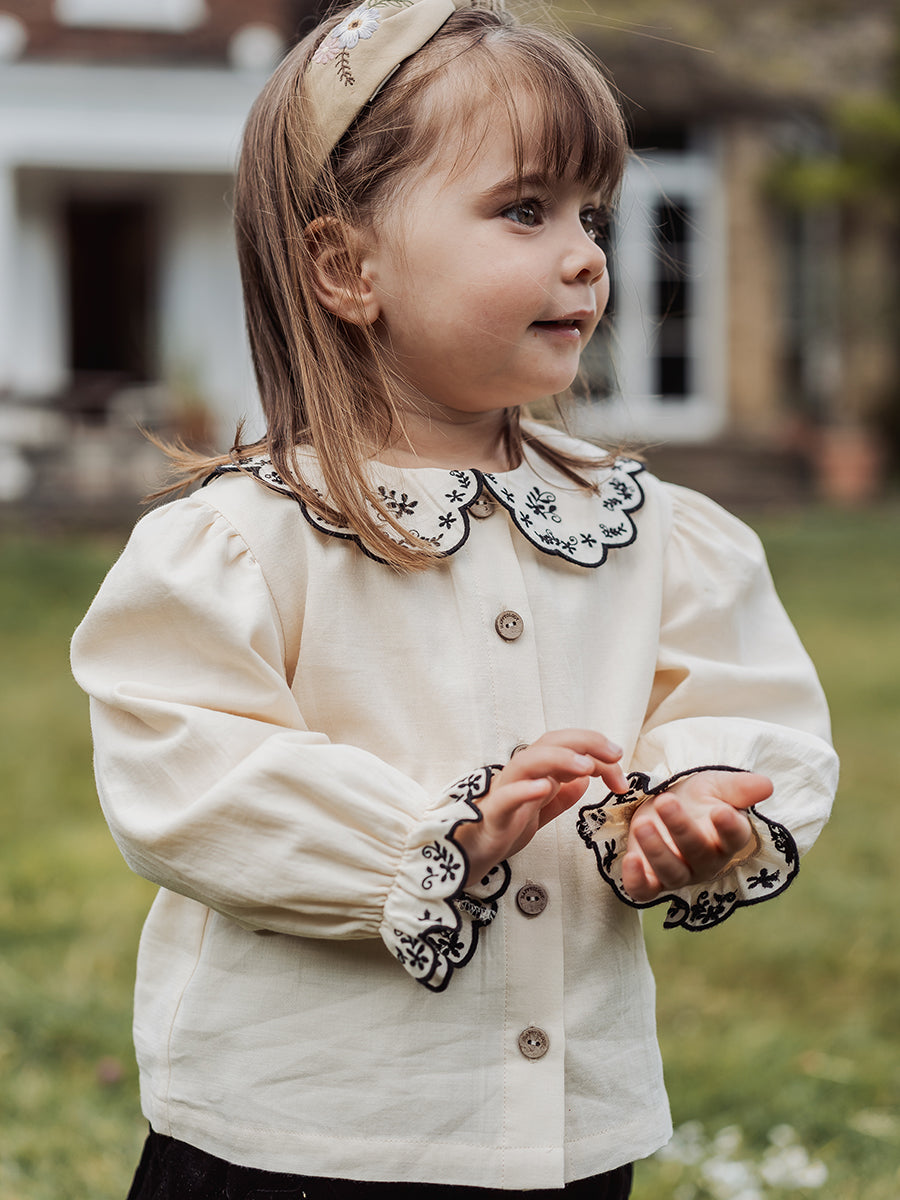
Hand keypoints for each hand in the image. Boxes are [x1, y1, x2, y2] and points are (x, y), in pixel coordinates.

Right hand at [455, 730, 629, 886]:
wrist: (471, 852)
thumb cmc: (504, 827)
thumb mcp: (541, 812)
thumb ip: (562, 796)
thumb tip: (584, 780)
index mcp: (536, 772)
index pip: (568, 748)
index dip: (596, 749)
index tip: (620, 765)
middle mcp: (522, 774)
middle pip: (551, 743)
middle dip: (585, 742)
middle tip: (614, 754)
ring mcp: (506, 790)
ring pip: (529, 762)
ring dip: (559, 759)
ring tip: (586, 767)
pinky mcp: (495, 814)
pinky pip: (508, 797)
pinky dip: (525, 789)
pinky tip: (544, 787)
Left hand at [622, 770, 772, 901]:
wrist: (664, 808)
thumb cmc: (696, 799)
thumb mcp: (715, 786)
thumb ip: (739, 787)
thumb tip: (766, 785)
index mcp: (726, 838)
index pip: (734, 837)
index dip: (729, 827)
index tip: (720, 811)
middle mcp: (706, 861)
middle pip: (698, 852)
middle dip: (682, 829)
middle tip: (666, 802)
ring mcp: (678, 873)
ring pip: (672, 872)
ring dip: (657, 851)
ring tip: (642, 824)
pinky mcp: (650, 880)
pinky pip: (645, 890)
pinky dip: (636, 880)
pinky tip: (629, 860)